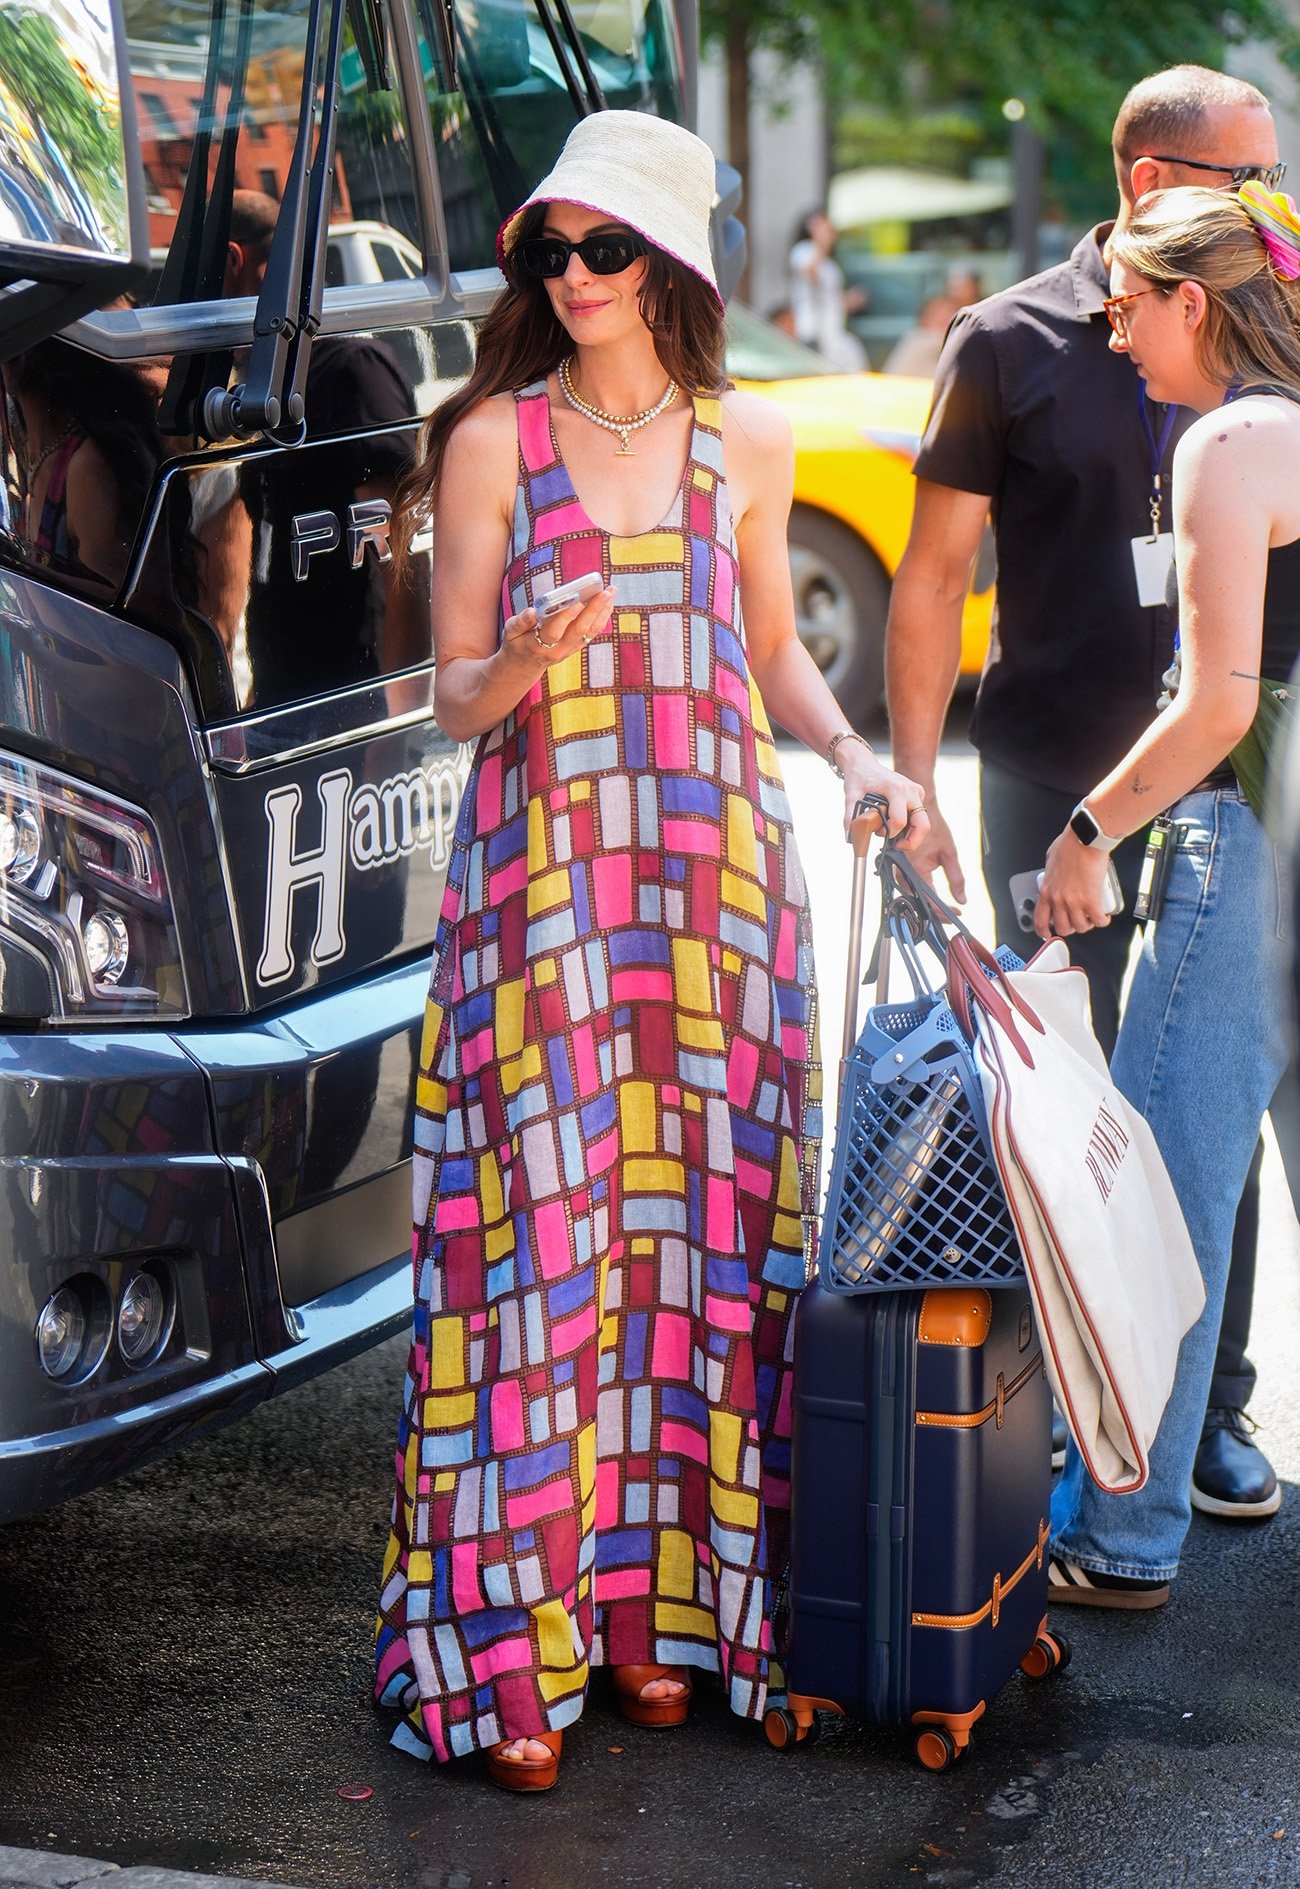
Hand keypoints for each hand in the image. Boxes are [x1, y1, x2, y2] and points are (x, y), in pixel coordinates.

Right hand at [501, 584, 615, 671]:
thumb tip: (532, 612)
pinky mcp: (576, 648)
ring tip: (612, 592)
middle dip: (593, 610)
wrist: (524, 665)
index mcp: (538, 645)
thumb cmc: (516, 642)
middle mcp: (557, 650)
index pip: (555, 630)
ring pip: (589, 632)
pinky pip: (592, 633)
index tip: (578, 600)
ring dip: (602, 612)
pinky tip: (608, 602)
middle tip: (605, 591)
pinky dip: (602, 618)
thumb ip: (520, 622)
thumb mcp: (510, 632)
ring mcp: (569, 650)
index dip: (566, 616)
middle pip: (578, 630)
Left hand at [839, 745, 929, 853]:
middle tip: (897, 847)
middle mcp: (911, 791)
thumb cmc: (858, 777)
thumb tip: (850, 837)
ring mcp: (917, 792)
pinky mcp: (917, 794)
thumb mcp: (851, 796)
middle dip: (911, 842)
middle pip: (922, 825)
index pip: (900, 821)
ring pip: (923, 823)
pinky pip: (919, 816)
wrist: (863, 763)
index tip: (878, 833)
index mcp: (896, 789)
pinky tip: (895, 824)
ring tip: (894, 836)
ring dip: (911, 835)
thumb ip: (850, 817)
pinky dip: (910, 826)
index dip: (889, 833)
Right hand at [901, 800, 965, 903]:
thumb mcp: (950, 853)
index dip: (943, 911)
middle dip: (934, 913)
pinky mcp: (899, 868)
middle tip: (950, 916)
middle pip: (918, 903)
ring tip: (943, 910)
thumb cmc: (934, 828)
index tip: (956, 913)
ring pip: (912, 897)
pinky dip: (921, 895)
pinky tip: (931, 898)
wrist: (919, 810)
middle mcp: (904, 874)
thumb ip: (956, 878)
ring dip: (927, 905)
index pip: (929, 900)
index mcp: (917, 870)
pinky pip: (908, 887)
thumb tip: (962, 900)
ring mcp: (899, 871)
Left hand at [1035, 830, 1112, 938]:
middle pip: (1063, 927)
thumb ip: (1051, 872)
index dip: (1043, 930)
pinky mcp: (1091, 901)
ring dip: (1088, 925)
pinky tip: (1105, 917)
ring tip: (1092, 918)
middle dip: (1071, 927)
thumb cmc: (1071, 844)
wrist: (1086, 840)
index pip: (1040, 918)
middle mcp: (1058, 900)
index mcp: (1046, 890)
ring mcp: (1074, 902)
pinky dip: (1102, 921)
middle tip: (1077, 921)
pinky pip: (1098, 920)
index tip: (1047, 934)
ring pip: (1081, 927)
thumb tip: (1053, 873)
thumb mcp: (1051, 860)